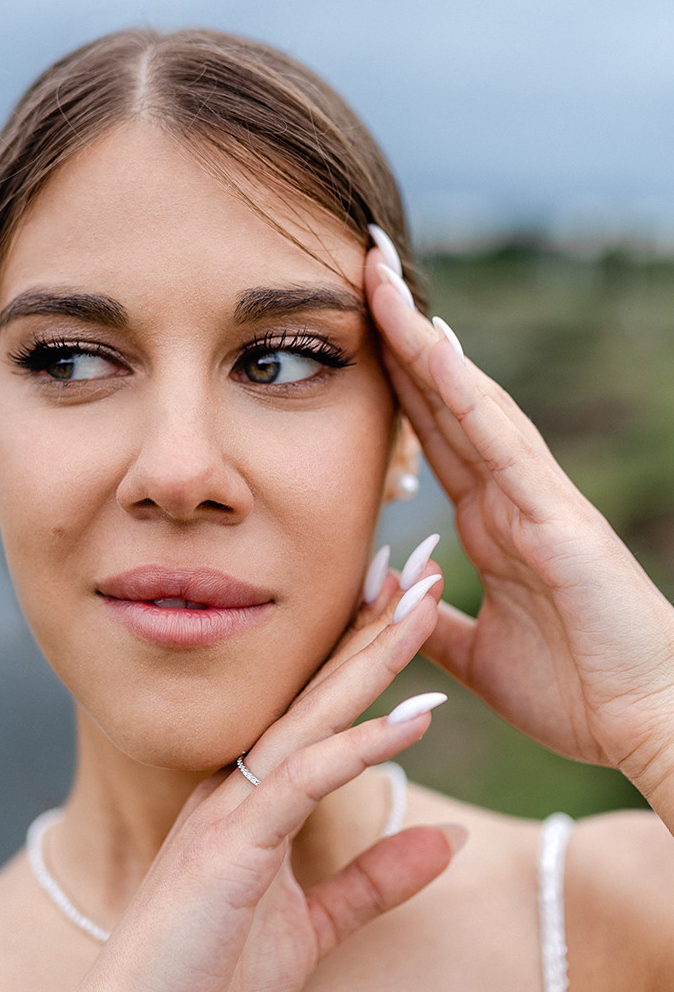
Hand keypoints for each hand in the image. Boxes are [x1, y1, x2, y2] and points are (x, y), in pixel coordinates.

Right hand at [62, 579, 460, 991]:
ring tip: (426, 606)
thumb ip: (376, 880)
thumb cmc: (208, 983)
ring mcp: (229, 809)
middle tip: (422, 564)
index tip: (407, 601)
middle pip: (316, 690)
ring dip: (373, 658)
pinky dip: (359, 743)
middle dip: (372, 626)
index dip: (362, 653)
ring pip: (311, 715)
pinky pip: (303, 779)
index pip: (315, 709)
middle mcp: (236, 786)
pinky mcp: (230, 845)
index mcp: (249, 797)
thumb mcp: (314, 928)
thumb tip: (447, 839)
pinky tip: (414, 713)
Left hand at [367, 248, 673, 809]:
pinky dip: (464, 391)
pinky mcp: (558, 517)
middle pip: (443, 402)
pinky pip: (501, 442)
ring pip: (469, 403)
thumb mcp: (475, 654)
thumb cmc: (576, 689)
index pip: (429, 437)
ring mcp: (536, 499)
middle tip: (360, 266)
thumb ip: (431, 620)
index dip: (391, 383)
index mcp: (491, 524)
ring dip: (423, 342)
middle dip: (400, 338)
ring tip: (383, 278)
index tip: (348, 332)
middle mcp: (510, 497)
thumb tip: (387, 597)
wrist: (646, 725)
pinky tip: (430, 345)